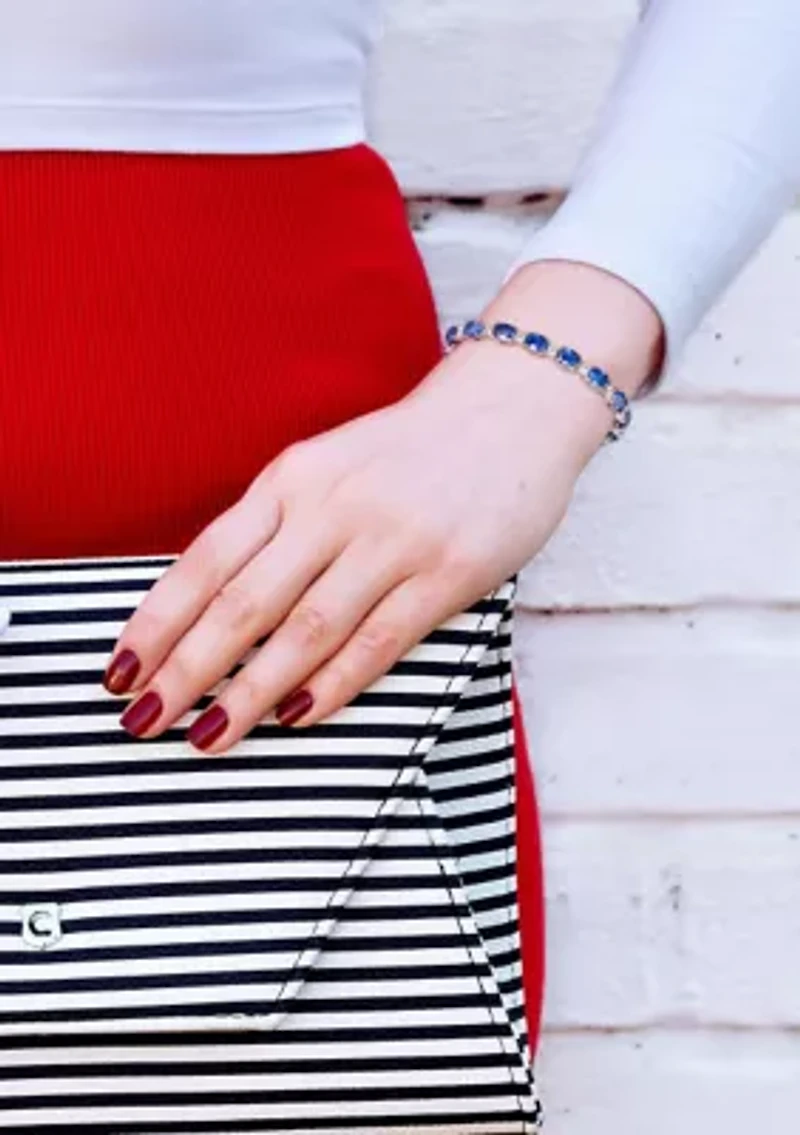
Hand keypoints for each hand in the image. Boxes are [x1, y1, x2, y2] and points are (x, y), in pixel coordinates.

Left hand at [103, 261, 661, 753]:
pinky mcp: (449, 572)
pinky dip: (335, 684)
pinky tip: (298, 717)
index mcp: (294, 479)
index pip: (206, 560)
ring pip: (307, 630)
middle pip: (245, 603)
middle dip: (187, 670)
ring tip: (209, 736)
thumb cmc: (408, 451)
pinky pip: (380, 639)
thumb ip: (275, 526)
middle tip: (144, 721)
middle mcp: (335, 507)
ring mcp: (394, 540)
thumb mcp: (326, 467)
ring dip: (251, 691)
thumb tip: (210, 608)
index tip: (120, 672)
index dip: (158, 621)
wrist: (512, 408)